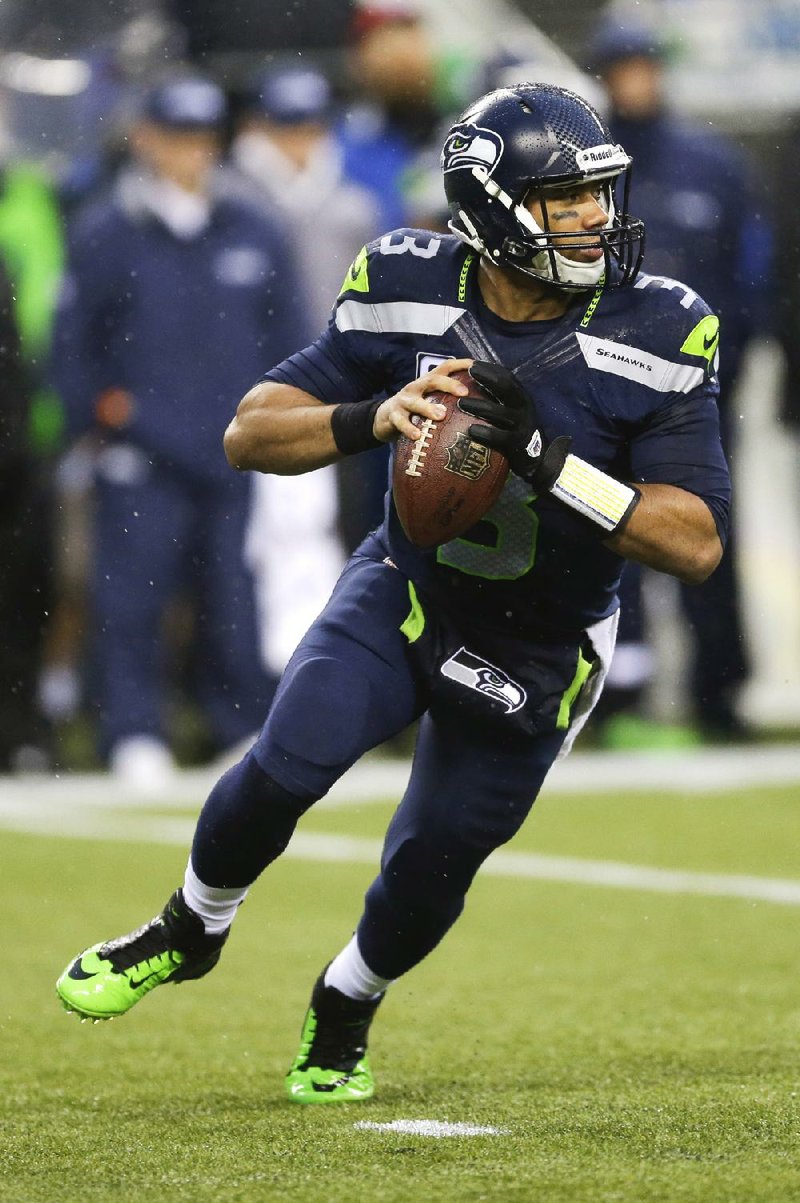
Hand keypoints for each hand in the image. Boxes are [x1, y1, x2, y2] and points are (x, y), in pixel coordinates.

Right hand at [373, 358, 472, 442]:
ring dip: (428, 407)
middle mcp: (416, 387)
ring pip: (415, 401)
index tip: (476, 365)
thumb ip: (447, 401)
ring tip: (441, 415)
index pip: (444, 367)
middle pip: (432, 379)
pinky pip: (400, 421)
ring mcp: (403, 400)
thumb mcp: (430, 401)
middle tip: (464, 392)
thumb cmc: (414, 411)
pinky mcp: (393, 415)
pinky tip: (417, 435)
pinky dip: (408, 428)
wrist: (383, 418)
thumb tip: (478, 408)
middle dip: (448, 384)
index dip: (460, 364)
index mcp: (427, 382)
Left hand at [461, 361, 570, 491]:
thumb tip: (470, 387)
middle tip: (470, 372)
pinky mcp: (517, 442)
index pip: (506, 378)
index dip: (490, 370)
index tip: (472, 364)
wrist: (537, 458)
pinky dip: (486, 433)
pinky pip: (500, 437)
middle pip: (507, 388)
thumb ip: (497, 400)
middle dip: (488, 378)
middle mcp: (523, 407)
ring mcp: (522, 424)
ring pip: (500, 412)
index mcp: (520, 398)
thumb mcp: (510, 412)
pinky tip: (471, 430)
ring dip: (480, 406)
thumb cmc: (515, 431)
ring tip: (461, 403)